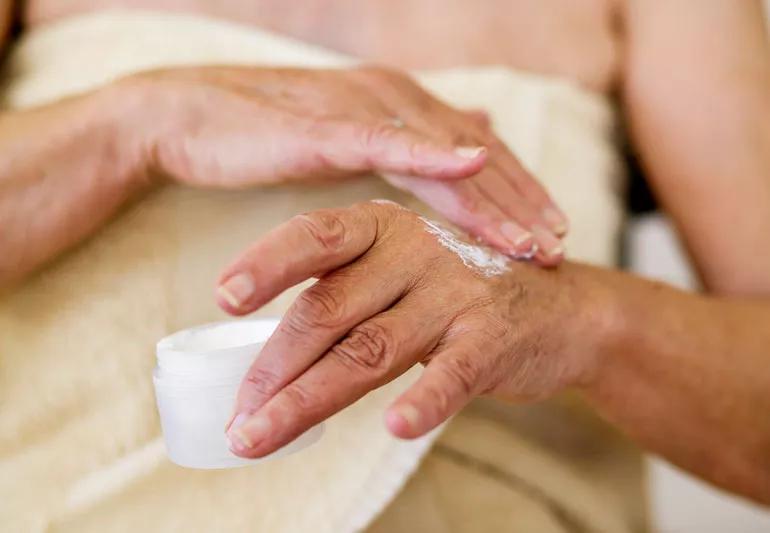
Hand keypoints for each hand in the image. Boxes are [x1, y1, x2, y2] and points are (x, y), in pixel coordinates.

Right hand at [120, 66, 566, 262]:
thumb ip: (404, 142)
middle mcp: (393, 100)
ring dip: (491, 196)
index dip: (515, 193)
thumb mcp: (345, 142)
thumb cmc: (262, 137)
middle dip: (520, 203)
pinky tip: (469, 161)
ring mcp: (362, 108)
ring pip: (443, 155)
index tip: (551, 233)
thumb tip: (465, 138)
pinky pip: (387, 141)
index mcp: (399, 110)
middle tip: (560, 246)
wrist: (185, 119)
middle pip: (473, 157)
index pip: (473, 156)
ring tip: (532, 238)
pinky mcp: (326, 125)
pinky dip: (430, 150)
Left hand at [217, 201, 605, 457]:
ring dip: (310, 399)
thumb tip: (267, 360)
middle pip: (329, 308)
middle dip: (275, 367)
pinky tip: (395, 428)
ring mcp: (456, 291)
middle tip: (237, 418)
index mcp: (383, 225)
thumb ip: (344, 301)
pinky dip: (425, 399)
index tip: (222, 299)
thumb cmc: (459, 293)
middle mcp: (415, 249)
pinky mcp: (494, 335)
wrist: (565, 307)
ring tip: (261, 438)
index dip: (266, 264)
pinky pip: (452, 372)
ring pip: (371, 348)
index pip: (314, 237)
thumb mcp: (400, 274)